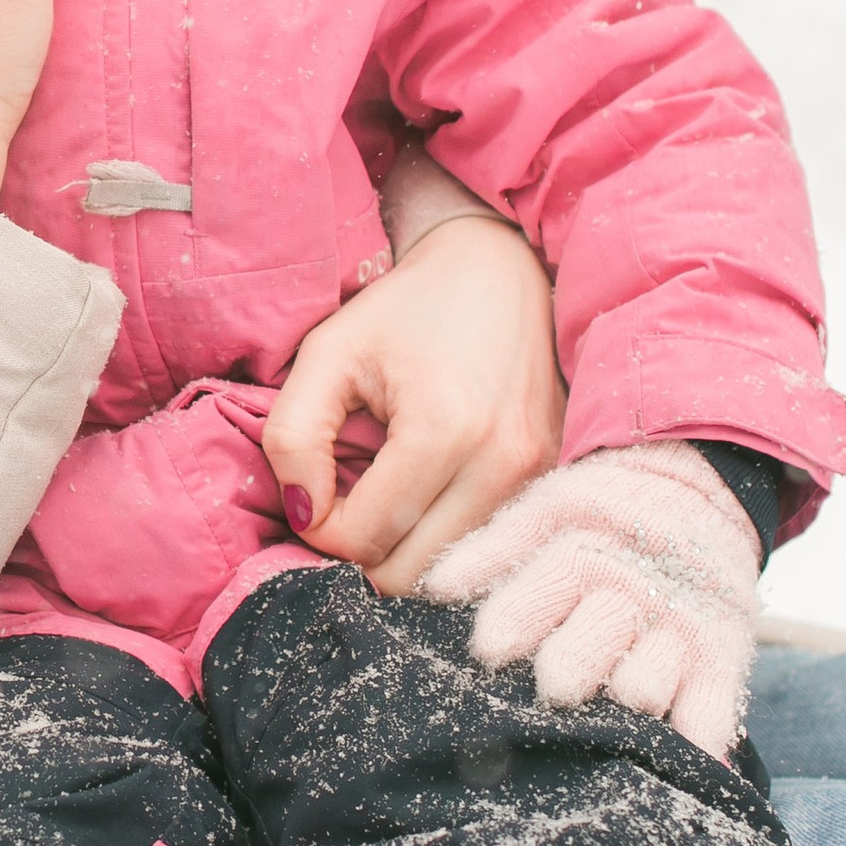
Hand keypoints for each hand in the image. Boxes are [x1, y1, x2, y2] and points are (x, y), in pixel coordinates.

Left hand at [263, 208, 564, 596]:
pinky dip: (443, 541)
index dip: (320, 527)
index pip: (363, 539)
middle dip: (361, 552)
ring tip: (387, 495)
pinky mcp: (552, 480)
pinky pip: (485, 550)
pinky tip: (427, 498)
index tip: (317, 486)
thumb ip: (292, 436)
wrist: (500, 271)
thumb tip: (301, 514)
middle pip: (408, 574)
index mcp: (444, 429)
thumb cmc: (406, 310)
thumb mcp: (328, 352)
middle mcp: (502, 465)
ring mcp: (537, 478)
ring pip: (448, 574)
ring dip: (403, 550)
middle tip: (347, 499)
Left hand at [415, 440, 760, 759]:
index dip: (504, 630)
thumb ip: (487, 556)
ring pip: (639, 691)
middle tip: (554, 689)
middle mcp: (626, 596)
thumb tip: (430, 592)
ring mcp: (677, 632)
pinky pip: (709, 718)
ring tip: (606, 719)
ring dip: (617, 711)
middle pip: (579, 659)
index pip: (526, 603)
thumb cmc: (604, 514)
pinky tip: (670, 763)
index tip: (488, 652)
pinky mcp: (723, 660)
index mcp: (575, 556)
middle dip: (560, 677)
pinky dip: (691, 747)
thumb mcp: (543, 513)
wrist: (701, 485)